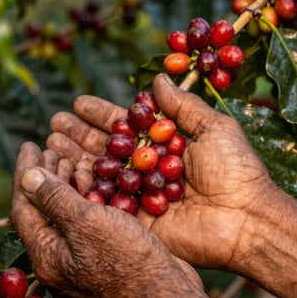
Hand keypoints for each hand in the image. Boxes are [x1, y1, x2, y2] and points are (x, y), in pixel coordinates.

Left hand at [10, 142, 202, 297]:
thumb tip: (26, 177)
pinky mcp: (104, 258)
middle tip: (52, 148)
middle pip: (43, 212)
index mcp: (46, 256)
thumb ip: (54, 198)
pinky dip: (87, 200)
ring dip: (66, 185)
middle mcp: (59, 261)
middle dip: (46, 177)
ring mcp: (82, 261)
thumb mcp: (87, 223)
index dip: (25, 173)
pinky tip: (96, 182)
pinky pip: (87, 224)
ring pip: (66, 216)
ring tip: (72, 159)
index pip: (23, 208)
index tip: (30, 145)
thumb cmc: (127, 260)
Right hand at [47, 73, 274, 269]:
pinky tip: (62, 175)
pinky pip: (106, 204)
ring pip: (102, 175)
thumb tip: (159, 78)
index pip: (127, 127)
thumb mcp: (213, 127)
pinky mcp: (137, 220)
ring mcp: (141, 195)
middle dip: (81, 136)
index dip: (103, 115)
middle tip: (56, 122)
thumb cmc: (235, 170)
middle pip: (108, 150)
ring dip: (76, 159)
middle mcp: (149, 169)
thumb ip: (182, 105)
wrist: (245, 219)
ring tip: (51, 143)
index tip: (79, 103)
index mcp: (167, 145)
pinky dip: (85, 190)